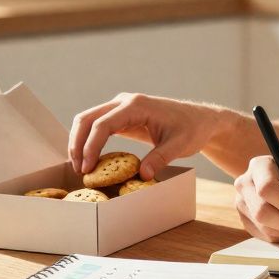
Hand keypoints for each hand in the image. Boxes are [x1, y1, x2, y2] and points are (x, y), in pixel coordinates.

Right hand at [68, 93, 230, 179]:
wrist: (200, 119)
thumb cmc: (192, 129)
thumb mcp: (180, 145)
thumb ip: (160, 158)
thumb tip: (141, 175)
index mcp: (136, 106)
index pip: (103, 124)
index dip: (91, 146)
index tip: (87, 168)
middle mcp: (124, 102)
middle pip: (88, 119)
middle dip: (78, 144)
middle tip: (78, 171)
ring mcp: (121, 108)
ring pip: (88, 120)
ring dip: (80, 142)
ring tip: (80, 168)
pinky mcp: (121, 117)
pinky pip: (98, 126)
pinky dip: (89, 140)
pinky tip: (88, 159)